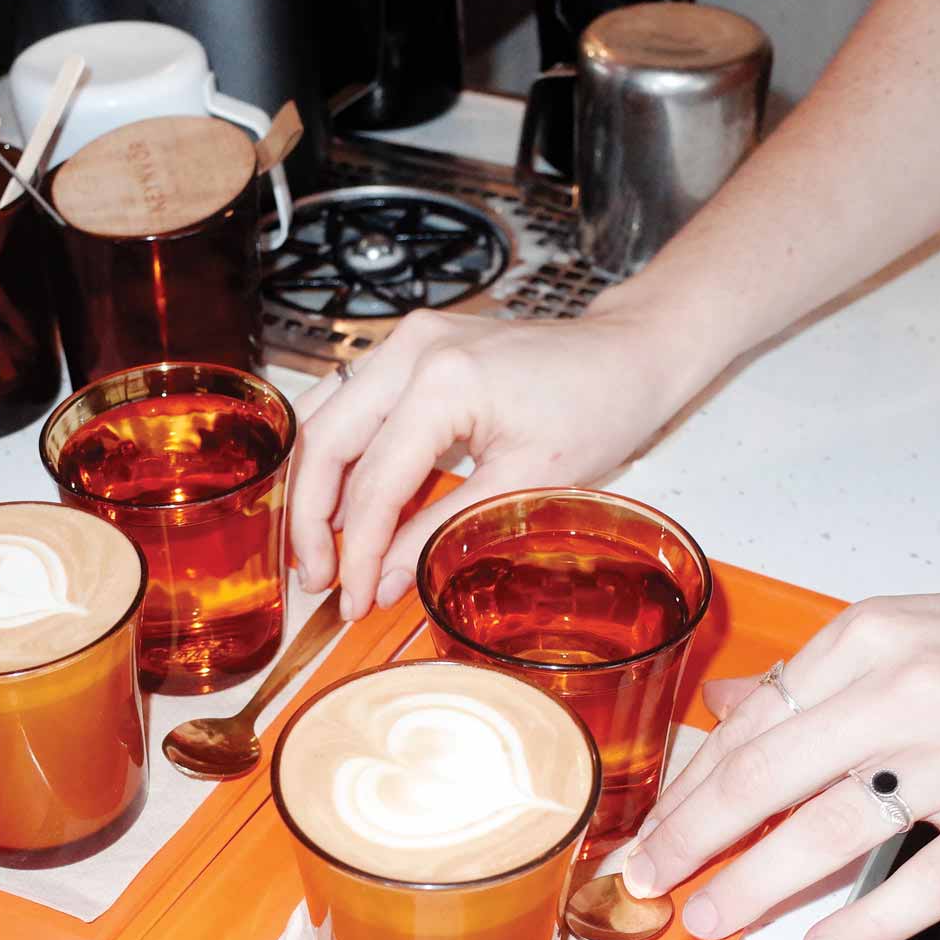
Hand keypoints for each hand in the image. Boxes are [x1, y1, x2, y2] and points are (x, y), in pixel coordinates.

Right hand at [288, 307, 709, 619]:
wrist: (628, 354)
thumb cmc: (597, 407)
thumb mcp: (525, 484)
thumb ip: (441, 532)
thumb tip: (382, 582)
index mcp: (444, 380)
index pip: (374, 482)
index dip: (356, 551)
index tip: (351, 599)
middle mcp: (412, 349)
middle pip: (326, 442)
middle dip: (310, 520)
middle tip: (316, 579)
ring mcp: (406, 341)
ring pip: (323, 417)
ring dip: (312, 486)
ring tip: (314, 549)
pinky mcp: (410, 348)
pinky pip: (348, 402)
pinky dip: (336, 455)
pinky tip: (336, 503)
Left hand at [621, 577, 939, 939]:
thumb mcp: (901, 628)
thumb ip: (811, 674)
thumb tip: (725, 707)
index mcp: (866, 637)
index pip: (751, 725)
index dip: (689, 787)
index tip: (650, 828)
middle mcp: (905, 691)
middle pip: (767, 776)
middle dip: (692, 837)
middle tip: (646, 877)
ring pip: (830, 832)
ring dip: (755, 884)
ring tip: (707, 917)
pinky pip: (926, 885)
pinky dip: (866, 924)